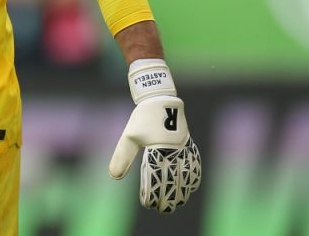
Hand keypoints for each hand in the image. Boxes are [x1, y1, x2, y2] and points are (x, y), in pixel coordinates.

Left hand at [109, 59, 201, 212]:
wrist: (160, 99)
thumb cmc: (142, 118)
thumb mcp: (129, 136)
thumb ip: (122, 156)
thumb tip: (114, 176)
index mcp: (159, 151)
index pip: (156, 179)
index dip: (153, 193)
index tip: (147, 204)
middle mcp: (174, 152)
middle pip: (173, 181)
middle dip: (168, 197)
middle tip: (161, 209)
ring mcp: (184, 149)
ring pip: (186, 175)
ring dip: (182, 191)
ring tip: (177, 203)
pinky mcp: (188, 144)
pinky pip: (194, 165)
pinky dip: (193, 177)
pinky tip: (192, 187)